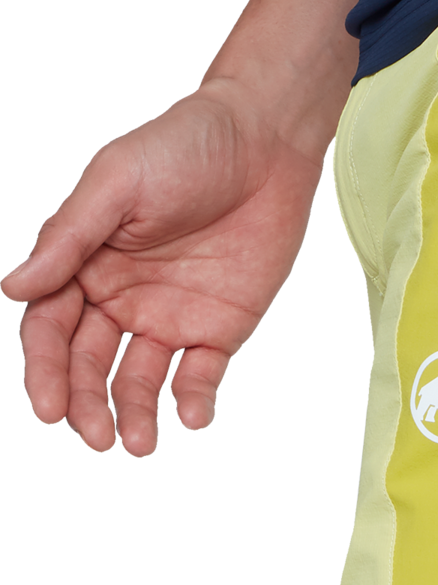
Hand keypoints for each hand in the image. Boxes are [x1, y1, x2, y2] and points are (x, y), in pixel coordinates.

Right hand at [1, 81, 328, 457]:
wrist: (265, 139)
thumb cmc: (182, 145)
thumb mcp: (115, 182)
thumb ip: (68, 238)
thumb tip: (12, 288)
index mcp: (82, 265)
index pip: (50, 330)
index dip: (45, 371)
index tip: (48, 409)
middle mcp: (118, 300)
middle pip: (90, 366)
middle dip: (88, 405)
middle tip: (95, 439)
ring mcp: (168, 319)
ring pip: (140, 383)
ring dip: (135, 415)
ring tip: (139, 444)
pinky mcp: (218, 332)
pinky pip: (199, 378)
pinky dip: (194, 402)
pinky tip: (192, 417)